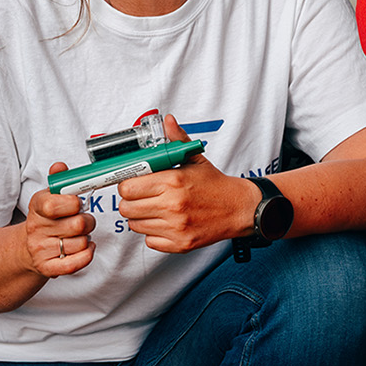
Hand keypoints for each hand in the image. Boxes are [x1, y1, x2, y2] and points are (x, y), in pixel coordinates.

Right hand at [20, 181, 95, 276]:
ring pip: (81, 243)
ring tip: (78, 235)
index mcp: (37, 207)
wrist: (27, 248)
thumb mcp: (48, 197)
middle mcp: (36, 229)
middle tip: (83, 221)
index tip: (77, 204)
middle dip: (87, 222)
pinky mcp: (47, 268)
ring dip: (86, 239)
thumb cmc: (45, 220)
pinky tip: (86, 247)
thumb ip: (58, 180)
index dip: (73, 203)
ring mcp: (40, 250)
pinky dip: (87, 255)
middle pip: (77, 225)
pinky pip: (75, 263)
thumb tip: (60, 167)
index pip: (54, 204)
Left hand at [119, 115, 256, 253]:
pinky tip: (164, 222)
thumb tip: (167, 122)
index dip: (127, 184)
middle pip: (126, 208)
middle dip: (130, 201)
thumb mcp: (195, 159)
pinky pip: (149, 241)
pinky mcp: (180, 244)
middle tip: (141, 196)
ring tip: (155, 209)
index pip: (127, 187)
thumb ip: (177, 140)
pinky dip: (153, 233)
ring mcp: (176, 227)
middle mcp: (172, 205)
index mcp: (173, 181)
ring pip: (135, 225)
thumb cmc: (215, 185)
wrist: (239, 208)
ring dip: (141, 217)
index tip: (133, 183)